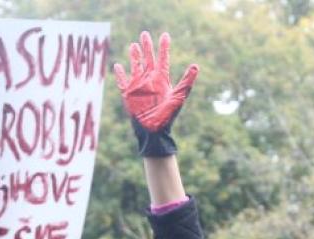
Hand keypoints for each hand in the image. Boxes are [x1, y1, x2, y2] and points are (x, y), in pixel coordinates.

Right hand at [113, 31, 198, 156]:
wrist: (153, 130)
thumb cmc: (167, 116)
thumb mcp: (178, 97)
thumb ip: (186, 82)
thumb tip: (196, 66)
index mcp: (162, 80)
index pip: (163, 59)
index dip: (164, 47)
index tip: (165, 35)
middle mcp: (150, 80)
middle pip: (148, 59)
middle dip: (147, 47)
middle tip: (145, 34)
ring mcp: (139, 86)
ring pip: (136, 66)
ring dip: (134, 56)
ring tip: (133, 45)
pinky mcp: (129, 94)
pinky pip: (123, 81)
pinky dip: (120, 74)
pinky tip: (118, 66)